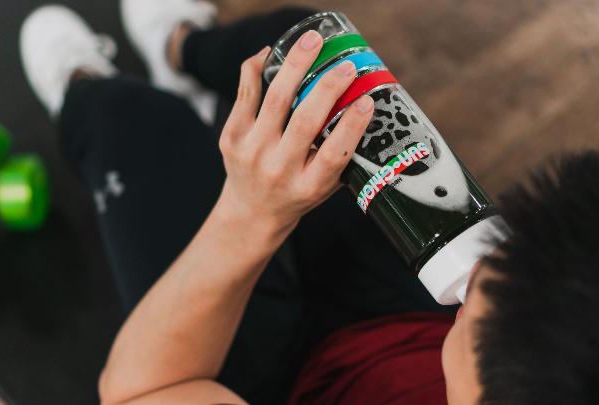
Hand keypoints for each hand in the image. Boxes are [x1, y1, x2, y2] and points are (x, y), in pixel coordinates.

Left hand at [215, 30, 373, 238]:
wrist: (252, 211)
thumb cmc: (298, 191)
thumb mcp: (325, 184)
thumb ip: (342, 153)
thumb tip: (367, 103)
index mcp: (309, 186)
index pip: (333, 155)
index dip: (351, 126)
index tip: (367, 100)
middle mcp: (279, 170)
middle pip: (305, 122)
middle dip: (328, 88)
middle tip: (346, 65)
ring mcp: (252, 152)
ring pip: (276, 100)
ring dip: (296, 66)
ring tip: (312, 41)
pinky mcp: (231, 137)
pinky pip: (245, 93)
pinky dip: (258, 68)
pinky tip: (273, 51)